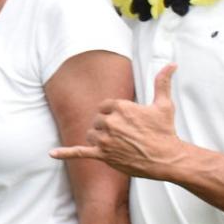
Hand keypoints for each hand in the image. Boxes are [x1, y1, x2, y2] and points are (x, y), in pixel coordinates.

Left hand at [51, 64, 188, 179]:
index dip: (114, 114)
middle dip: (107, 126)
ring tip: (117, 144)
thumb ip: (162, 82)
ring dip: (99, 138)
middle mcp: (110, 122)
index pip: (105, 106)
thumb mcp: (164, 104)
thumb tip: (171, 64)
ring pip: (90, 134)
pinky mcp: (102, 155)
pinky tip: (52, 154)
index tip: (126, 121)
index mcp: (120, 107)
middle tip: (126, 135)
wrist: (167, 159)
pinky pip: (80, 152)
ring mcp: (105, 139)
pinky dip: (65, 153)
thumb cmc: (165, 131)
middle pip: (97, 120)